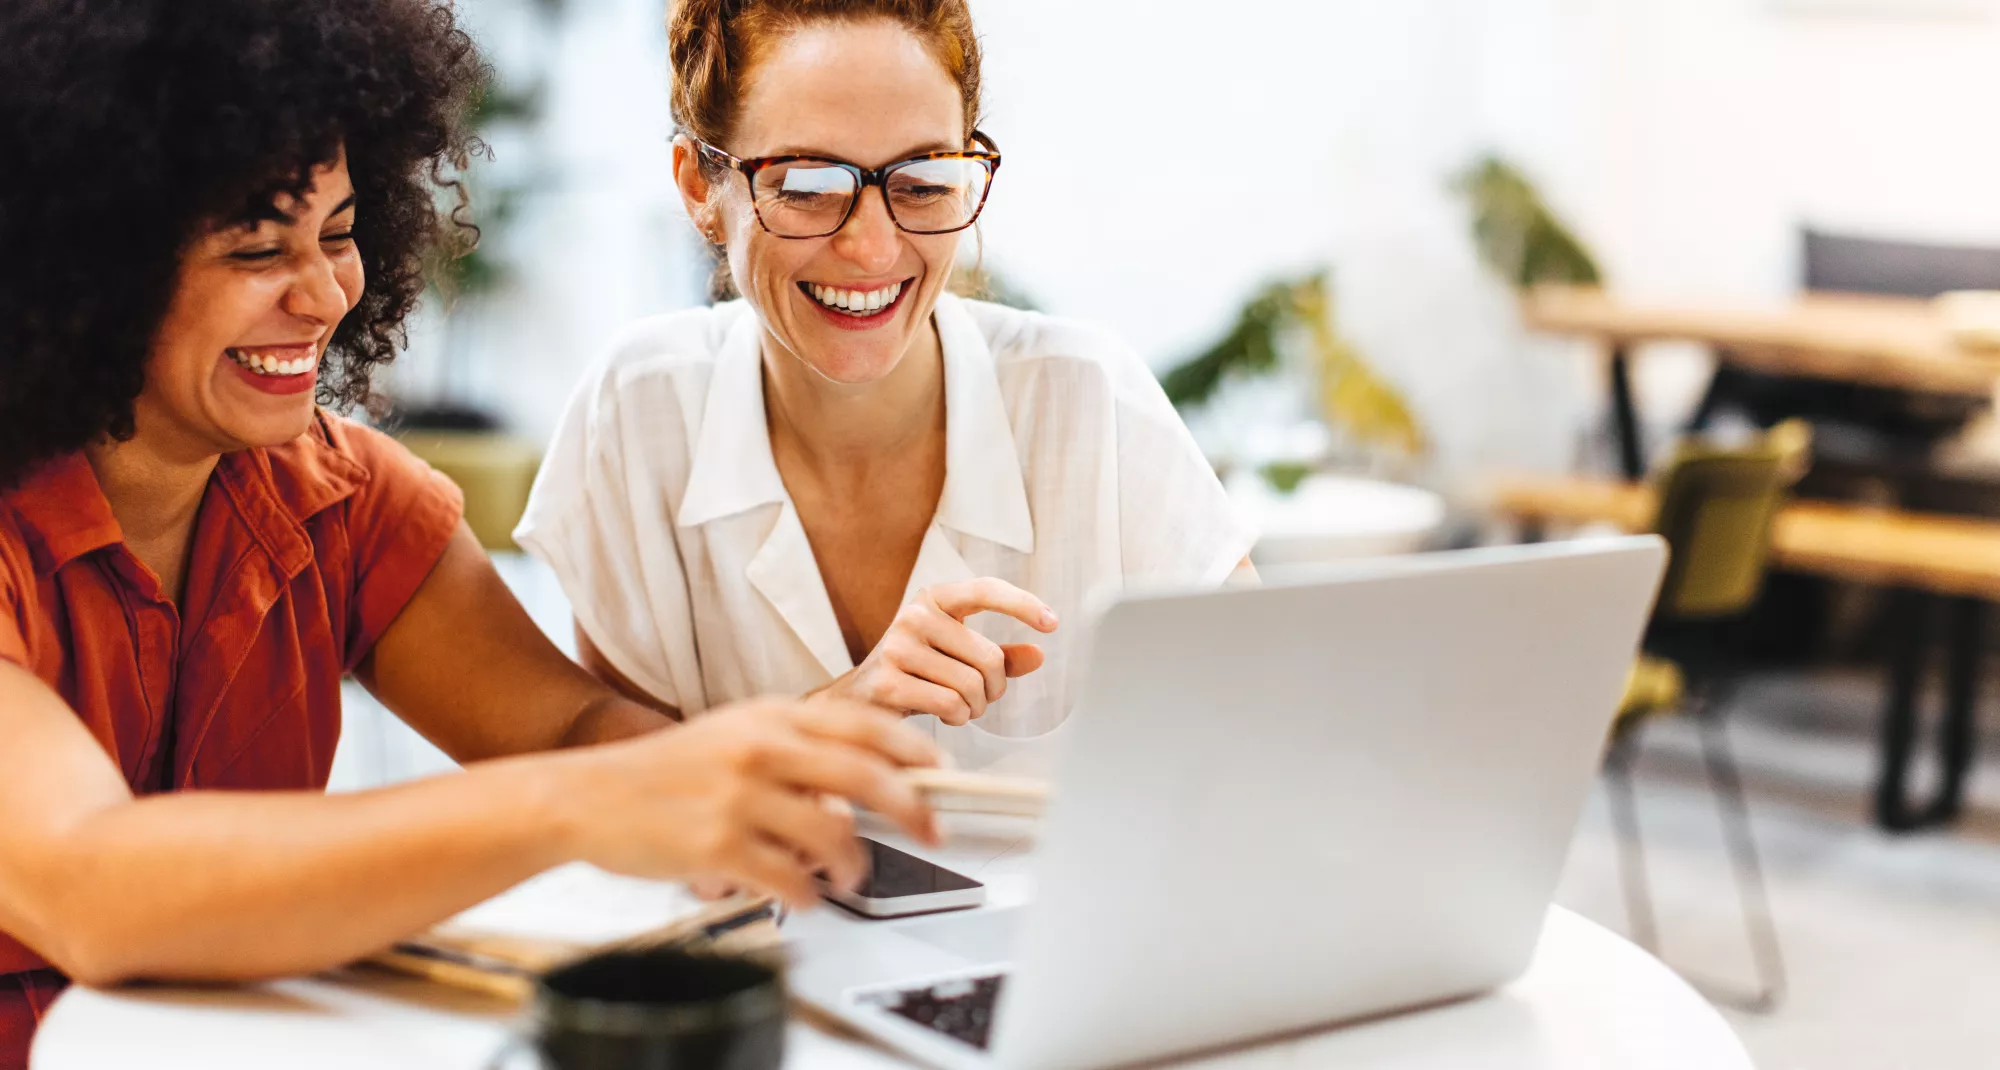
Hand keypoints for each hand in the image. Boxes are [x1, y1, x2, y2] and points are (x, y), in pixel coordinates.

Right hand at [557, 697, 940, 907]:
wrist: (589, 796)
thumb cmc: (667, 771)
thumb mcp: (735, 733)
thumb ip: (797, 748)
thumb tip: (865, 783)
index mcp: (770, 718)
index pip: (863, 724)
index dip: (913, 750)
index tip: (941, 772)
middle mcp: (760, 751)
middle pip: (865, 776)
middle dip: (913, 808)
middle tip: (934, 831)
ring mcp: (739, 799)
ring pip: (834, 836)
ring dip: (855, 864)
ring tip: (850, 874)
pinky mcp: (718, 848)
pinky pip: (791, 880)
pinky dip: (808, 895)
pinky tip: (804, 895)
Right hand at [820, 579, 1057, 726]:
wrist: (858, 698)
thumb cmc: (916, 672)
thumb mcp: (958, 655)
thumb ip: (998, 654)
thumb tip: (1038, 654)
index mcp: (934, 598)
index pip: (985, 590)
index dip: (1022, 604)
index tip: (1052, 623)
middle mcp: (914, 615)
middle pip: (989, 657)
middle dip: (995, 688)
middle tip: (983, 697)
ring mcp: (897, 647)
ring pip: (971, 686)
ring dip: (976, 707)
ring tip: (960, 707)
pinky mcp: (888, 681)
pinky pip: (950, 705)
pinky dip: (958, 717)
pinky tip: (945, 715)